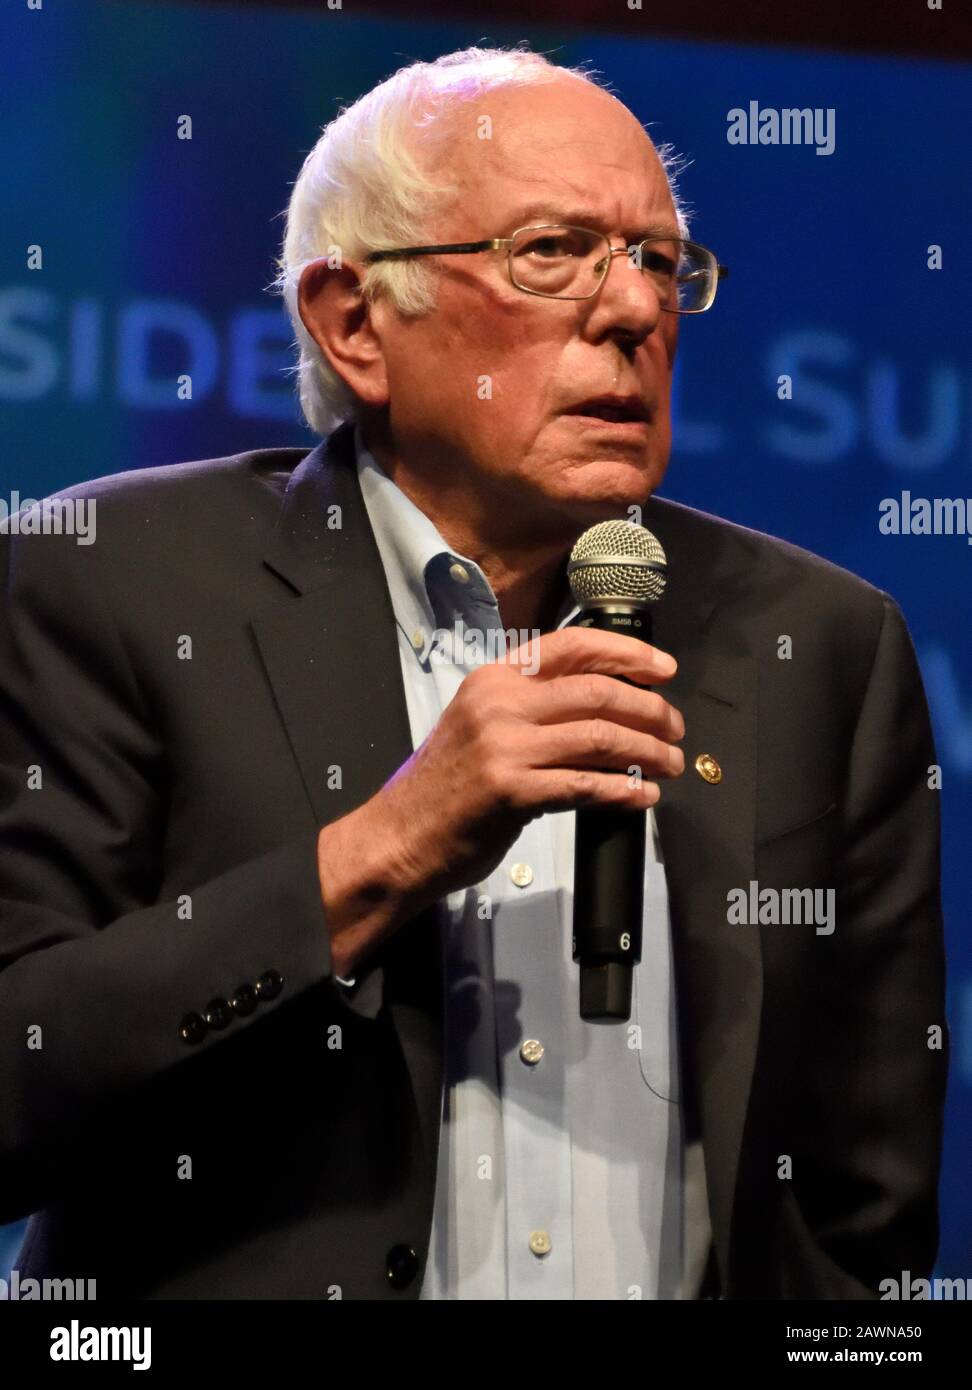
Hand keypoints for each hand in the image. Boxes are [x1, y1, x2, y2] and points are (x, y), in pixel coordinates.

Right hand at [317, 628, 683, 976]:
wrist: (401, 837)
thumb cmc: (446, 787)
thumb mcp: (481, 724)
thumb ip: (532, 706)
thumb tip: (605, 704)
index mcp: (495, 679)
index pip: (573, 646)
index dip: (628, 654)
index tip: (663, 669)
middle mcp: (500, 704)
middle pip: (598, 692)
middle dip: (650, 709)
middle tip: (675, 727)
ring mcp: (505, 747)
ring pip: (600, 737)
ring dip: (648, 751)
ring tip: (670, 763)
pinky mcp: (513, 791)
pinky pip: (587, 785)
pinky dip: (624, 791)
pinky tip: (643, 796)